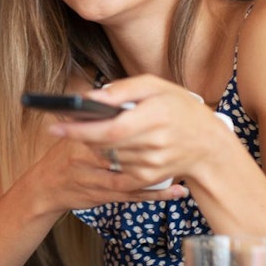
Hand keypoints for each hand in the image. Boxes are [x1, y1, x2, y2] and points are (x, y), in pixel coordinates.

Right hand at [21, 128, 190, 213]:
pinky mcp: (103, 196)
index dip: (135, 126)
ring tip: (186, 166)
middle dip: (154, 146)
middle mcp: (86, 159)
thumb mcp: (71, 132)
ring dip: (162, 172)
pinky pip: (135, 194)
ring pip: (134, 175)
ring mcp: (95, 179)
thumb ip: (89, 119)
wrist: (45, 189)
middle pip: (126, 151)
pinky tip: (177, 190)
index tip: (162, 120)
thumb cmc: (63, 157)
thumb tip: (112, 100)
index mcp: (80, 138)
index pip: (109, 129)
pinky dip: (157, 193)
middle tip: (180, 140)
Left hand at [49, 75, 239, 188]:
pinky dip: (109, 159)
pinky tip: (108, 148)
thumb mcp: (156, 87)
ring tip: (92, 132)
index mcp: (154, 118)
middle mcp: (154, 144)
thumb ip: (123, 89)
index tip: (56, 125)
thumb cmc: (181, 109)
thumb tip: (91, 97)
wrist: (209, 146)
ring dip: (96, 146)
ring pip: (108, 157)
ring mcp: (151, 164)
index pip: (109, 128)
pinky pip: (117, 172)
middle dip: (81, 136)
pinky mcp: (149, 178)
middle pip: (104, 145)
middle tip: (63, 126)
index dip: (80, 129)